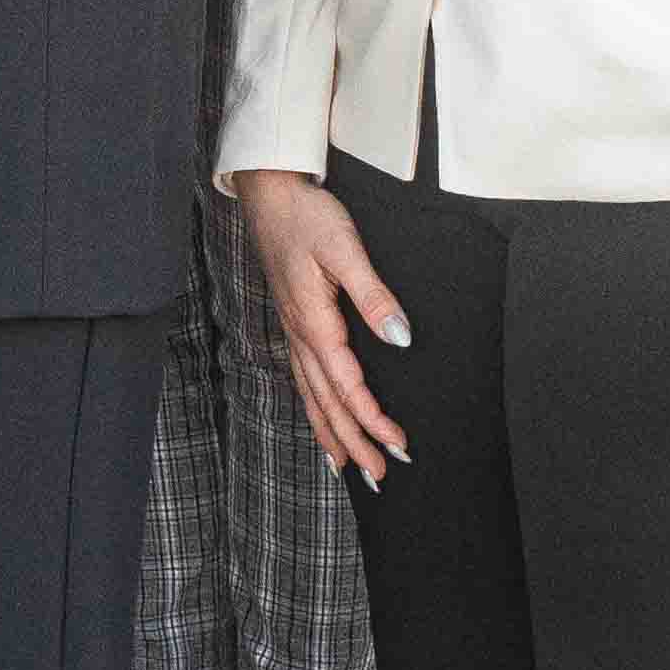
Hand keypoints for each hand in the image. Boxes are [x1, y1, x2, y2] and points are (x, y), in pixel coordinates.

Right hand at [236, 168, 413, 486]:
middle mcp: (300, 335)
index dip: (373, 420)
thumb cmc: (307, 217)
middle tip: (378, 476)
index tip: (397, 444)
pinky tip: (322, 419)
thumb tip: (400, 337)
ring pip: (312, 396)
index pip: (348, 386)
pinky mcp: (292, 322)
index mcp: (315, 323)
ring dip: (332, 433)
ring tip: (349, 467)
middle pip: (327, 403)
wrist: (269, 193)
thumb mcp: (345, 250)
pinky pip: (303, 379)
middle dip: (354, 442)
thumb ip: (374, 296)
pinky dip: (314, 408)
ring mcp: (293, 331)